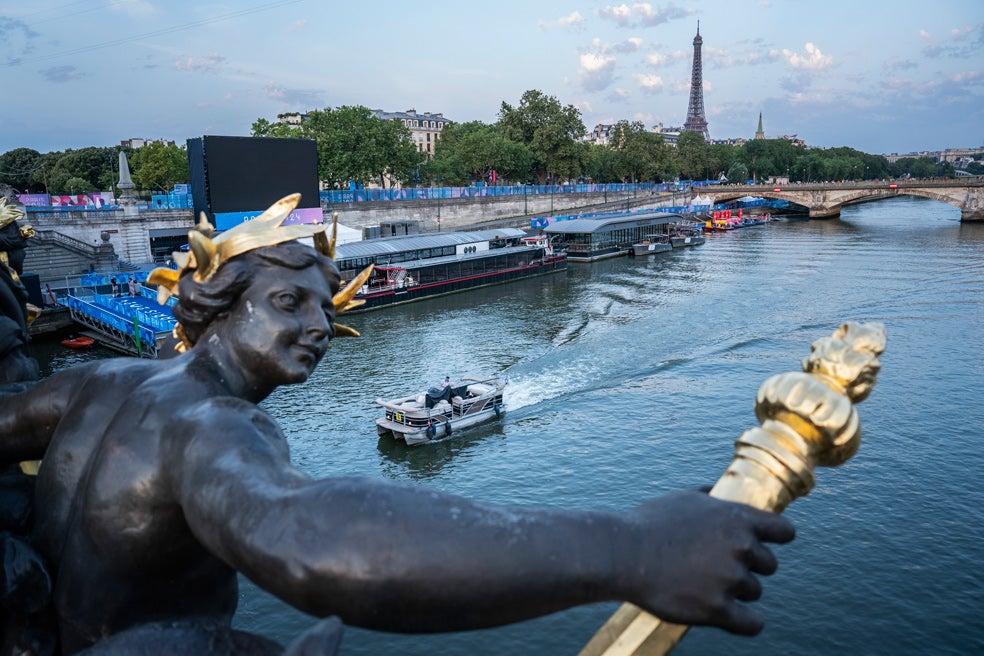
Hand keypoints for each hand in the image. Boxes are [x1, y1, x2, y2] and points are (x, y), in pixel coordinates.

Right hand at [619, 489, 794, 634]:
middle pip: (769, 565)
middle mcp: (740, 547)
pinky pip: (752, 623)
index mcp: (736, 519)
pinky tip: (732, 616)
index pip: (784, 531)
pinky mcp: (717, 609)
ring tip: (705, 584)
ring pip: (754, 591)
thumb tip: (721, 494)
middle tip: (720, 567)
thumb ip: (712, 497)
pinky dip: (745, 621)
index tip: (766, 544)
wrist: (623, 554)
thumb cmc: (649, 524)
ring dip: (736, 590)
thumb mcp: (684, 499)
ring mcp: (730, 579)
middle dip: (749, 566)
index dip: (777, 538)